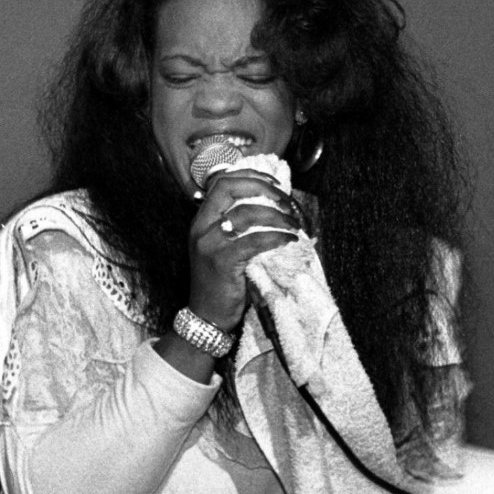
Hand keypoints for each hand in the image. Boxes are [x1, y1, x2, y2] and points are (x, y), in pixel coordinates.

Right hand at [187, 170, 301, 330]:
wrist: (207, 317)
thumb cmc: (221, 283)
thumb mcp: (222, 248)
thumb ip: (237, 227)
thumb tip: (272, 206)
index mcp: (200, 221)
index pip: (221, 183)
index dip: (250, 177)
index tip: (274, 182)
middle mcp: (200, 228)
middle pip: (229, 188)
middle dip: (262, 188)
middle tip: (285, 200)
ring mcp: (209, 244)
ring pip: (245, 214)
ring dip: (276, 215)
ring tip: (293, 224)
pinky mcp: (222, 261)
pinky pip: (254, 241)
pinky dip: (276, 237)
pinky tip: (289, 240)